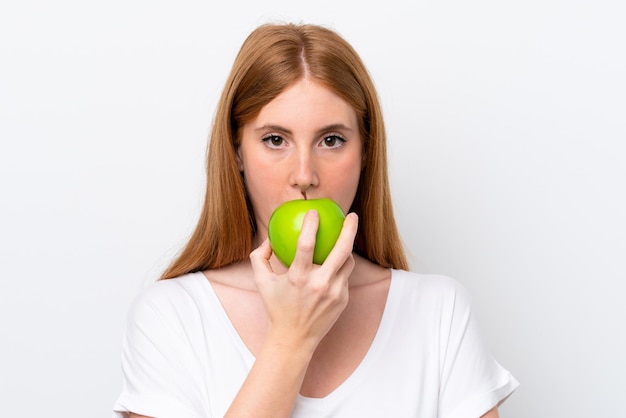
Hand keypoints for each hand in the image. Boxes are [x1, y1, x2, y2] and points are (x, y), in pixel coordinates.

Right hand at [250, 210, 358, 351]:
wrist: (295, 338)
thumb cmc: (277, 307)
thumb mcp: (262, 283)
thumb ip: (260, 257)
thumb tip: (268, 237)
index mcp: (298, 278)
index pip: (306, 245)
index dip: (311, 225)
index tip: (314, 211)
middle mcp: (319, 285)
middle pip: (340, 250)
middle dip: (349, 229)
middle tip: (351, 215)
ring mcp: (334, 293)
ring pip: (348, 262)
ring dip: (347, 248)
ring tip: (347, 235)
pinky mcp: (342, 299)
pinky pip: (344, 276)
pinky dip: (340, 267)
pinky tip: (339, 259)